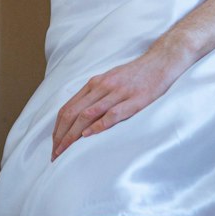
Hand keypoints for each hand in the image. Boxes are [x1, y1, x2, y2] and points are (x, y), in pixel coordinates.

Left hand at [50, 46, 183, 160]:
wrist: (161, 61)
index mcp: (94, 84)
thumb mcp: (110, 80)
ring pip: (88, 114)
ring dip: (73, 135)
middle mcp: (102, 87)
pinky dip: (98, 125)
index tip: (54, 145)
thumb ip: (95, 95)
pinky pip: (112, 114)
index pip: (68, 108)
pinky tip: (88, 136)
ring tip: (65, 151)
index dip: (58, 128)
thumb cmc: (135, 74)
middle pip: (73, 113)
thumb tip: (80, 116)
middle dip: (61, 135)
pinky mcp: (134, 100)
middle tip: (55, 154)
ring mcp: (118, 93)